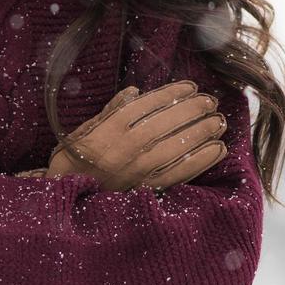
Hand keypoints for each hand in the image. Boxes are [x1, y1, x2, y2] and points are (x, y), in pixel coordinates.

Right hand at [45, 80, 227, 190]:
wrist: (66, 198)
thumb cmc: (74, 161)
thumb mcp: (83, 130)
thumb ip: (110, 111)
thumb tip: (135, 92)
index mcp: (108, 129)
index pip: (147, 105)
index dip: (171, 94)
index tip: (190, 86)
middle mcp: (125, 148)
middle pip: (166, 124)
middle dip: (192, 110)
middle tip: (211, 101)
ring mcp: (137, 170)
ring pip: (176, 147)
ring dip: (201, 132)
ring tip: (218, 122)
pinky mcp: (147, 189)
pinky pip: (180, 173)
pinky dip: (201, 160)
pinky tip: (217, 149)